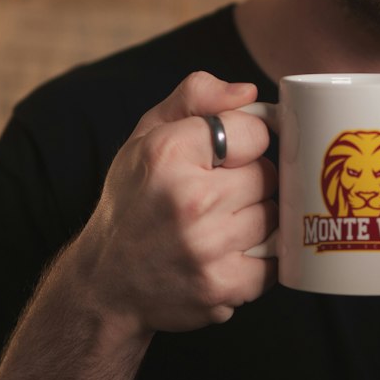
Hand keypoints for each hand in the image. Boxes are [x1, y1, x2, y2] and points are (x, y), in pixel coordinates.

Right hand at [68, 72, 277, 335]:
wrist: (104, 284)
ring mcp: (207, 246)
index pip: (255, 131)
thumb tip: (250, 93)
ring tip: (222, 224)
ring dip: (257, 220)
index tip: (230, 154)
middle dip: (252, 182)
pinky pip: (275, 262)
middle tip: (221, 193)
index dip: (247, 141)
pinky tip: (230, 254)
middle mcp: (189, 198)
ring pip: (274, 218)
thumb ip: (196, 97)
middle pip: (268, 175)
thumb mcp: (147, 135)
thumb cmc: (132, 202)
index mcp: (169, 151)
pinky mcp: (222, 286)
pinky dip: (261, 260)